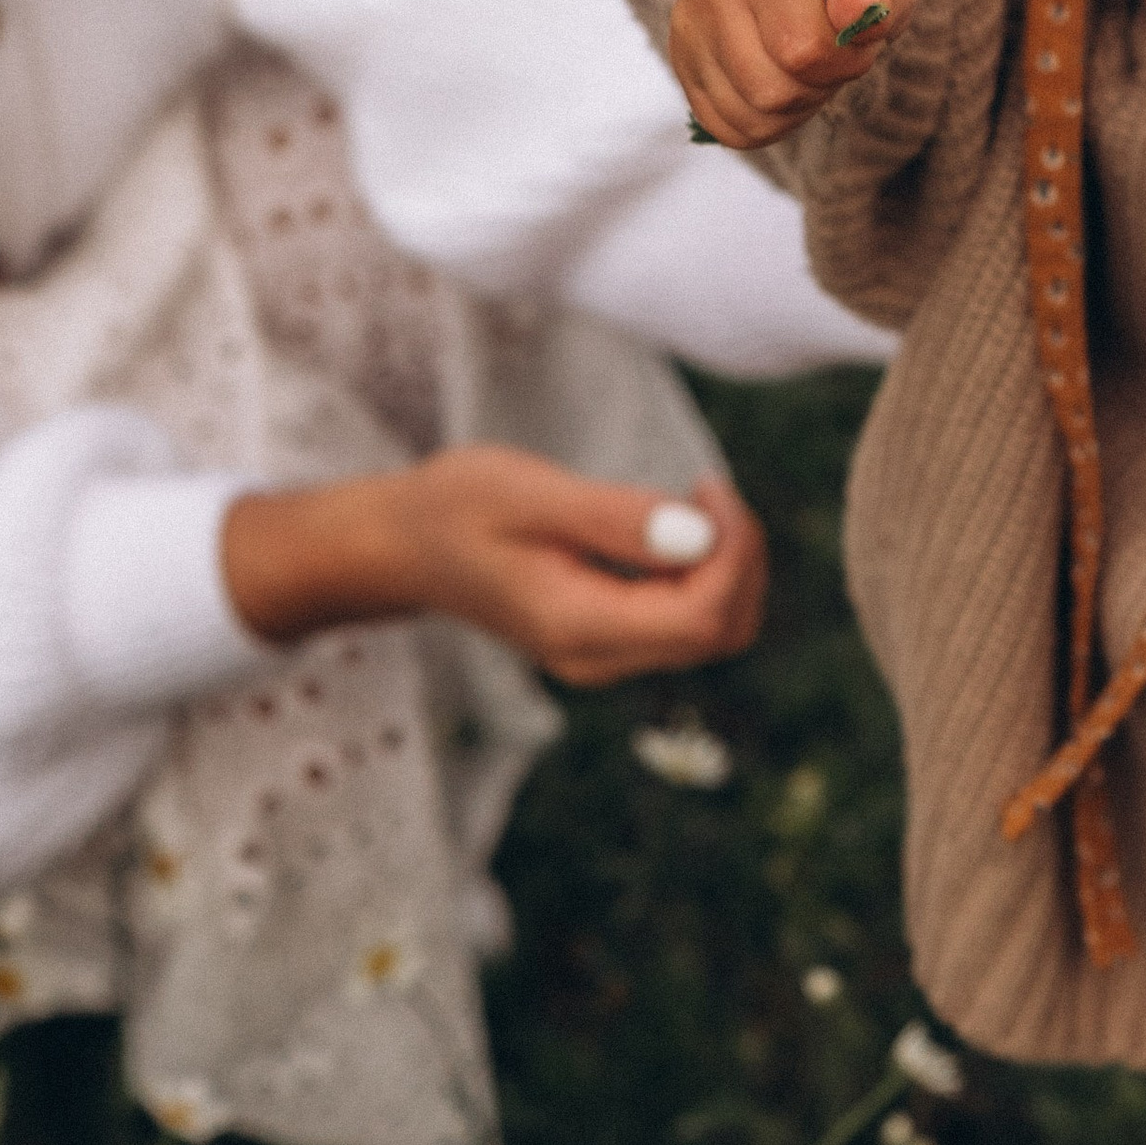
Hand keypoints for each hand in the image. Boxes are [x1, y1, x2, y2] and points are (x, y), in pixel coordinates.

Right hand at [222, 454, 766, 681]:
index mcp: (579, 627)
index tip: (705, 486)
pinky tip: (674, 524)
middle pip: (721, 631)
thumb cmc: (458, 507)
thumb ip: (614, 518)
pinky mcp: (608, 637)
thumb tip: (698, 533)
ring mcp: (604, 655)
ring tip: (692, 501)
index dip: (732, 553)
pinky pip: (687, 619)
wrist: (405, 545)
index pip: (704, 618)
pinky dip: (704, 572)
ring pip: (714, 630)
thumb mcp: (532, 495)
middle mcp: (599, 657)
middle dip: (740, 558)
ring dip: (727, 565)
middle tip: (707, 488)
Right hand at [668, 0, 917, 148]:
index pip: (803, 50)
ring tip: (809, 66)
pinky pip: (727, 127)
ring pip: (751, 117)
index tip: (858, 36)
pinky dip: (768, 122)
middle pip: (771, 92)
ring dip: (797, 108)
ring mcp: (689, 22)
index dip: (846, 60)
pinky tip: (783, 82)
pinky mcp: (682, 56)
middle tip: (833, 54)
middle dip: (819, 87)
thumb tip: (858, 8)